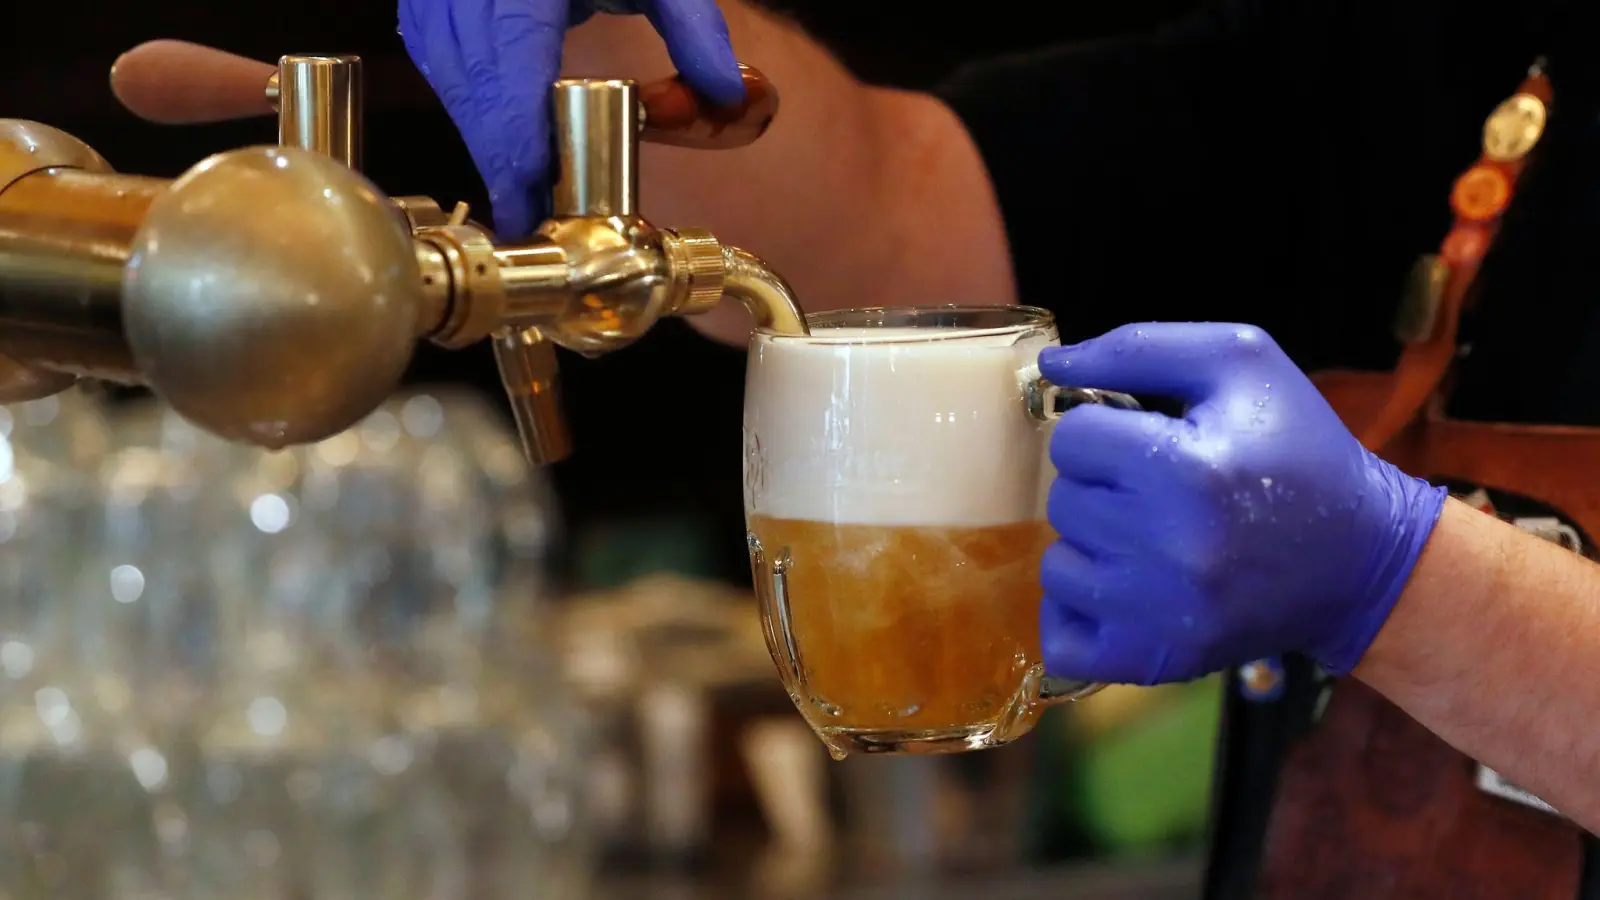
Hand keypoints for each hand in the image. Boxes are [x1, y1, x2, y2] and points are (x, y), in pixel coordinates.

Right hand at [399, 0, 743, 237]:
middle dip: (503, 162)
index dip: (517, 151)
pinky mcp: (426, 5)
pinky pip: (442, 68)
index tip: (530, 203)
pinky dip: (473, 108)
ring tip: (524, 190)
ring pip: (452, 87)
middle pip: (476, 97)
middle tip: (532, 216)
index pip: (510, 82)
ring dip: (486, 140)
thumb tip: (726, 96)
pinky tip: (504, 139)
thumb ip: (693, 28)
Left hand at [1035, 323, 1446, 684]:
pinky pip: (1061, 635)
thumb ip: (1138, 347)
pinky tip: (1129, 588)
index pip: (1074, 437)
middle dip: (1103, 487)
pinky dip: (1083, 611)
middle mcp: (1169, 546)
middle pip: (1063, 500)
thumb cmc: (1299, 449)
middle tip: (1160, 491)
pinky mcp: (1154, 660)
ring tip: (1154, 539)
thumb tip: (1051, 366)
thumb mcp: (1240, 363)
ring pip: (1058, 564)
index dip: (1108, 430)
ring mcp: (1158, 613)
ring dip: (1094, 547)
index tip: (1150, 441)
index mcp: (1189, 467)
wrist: (1361, 560)